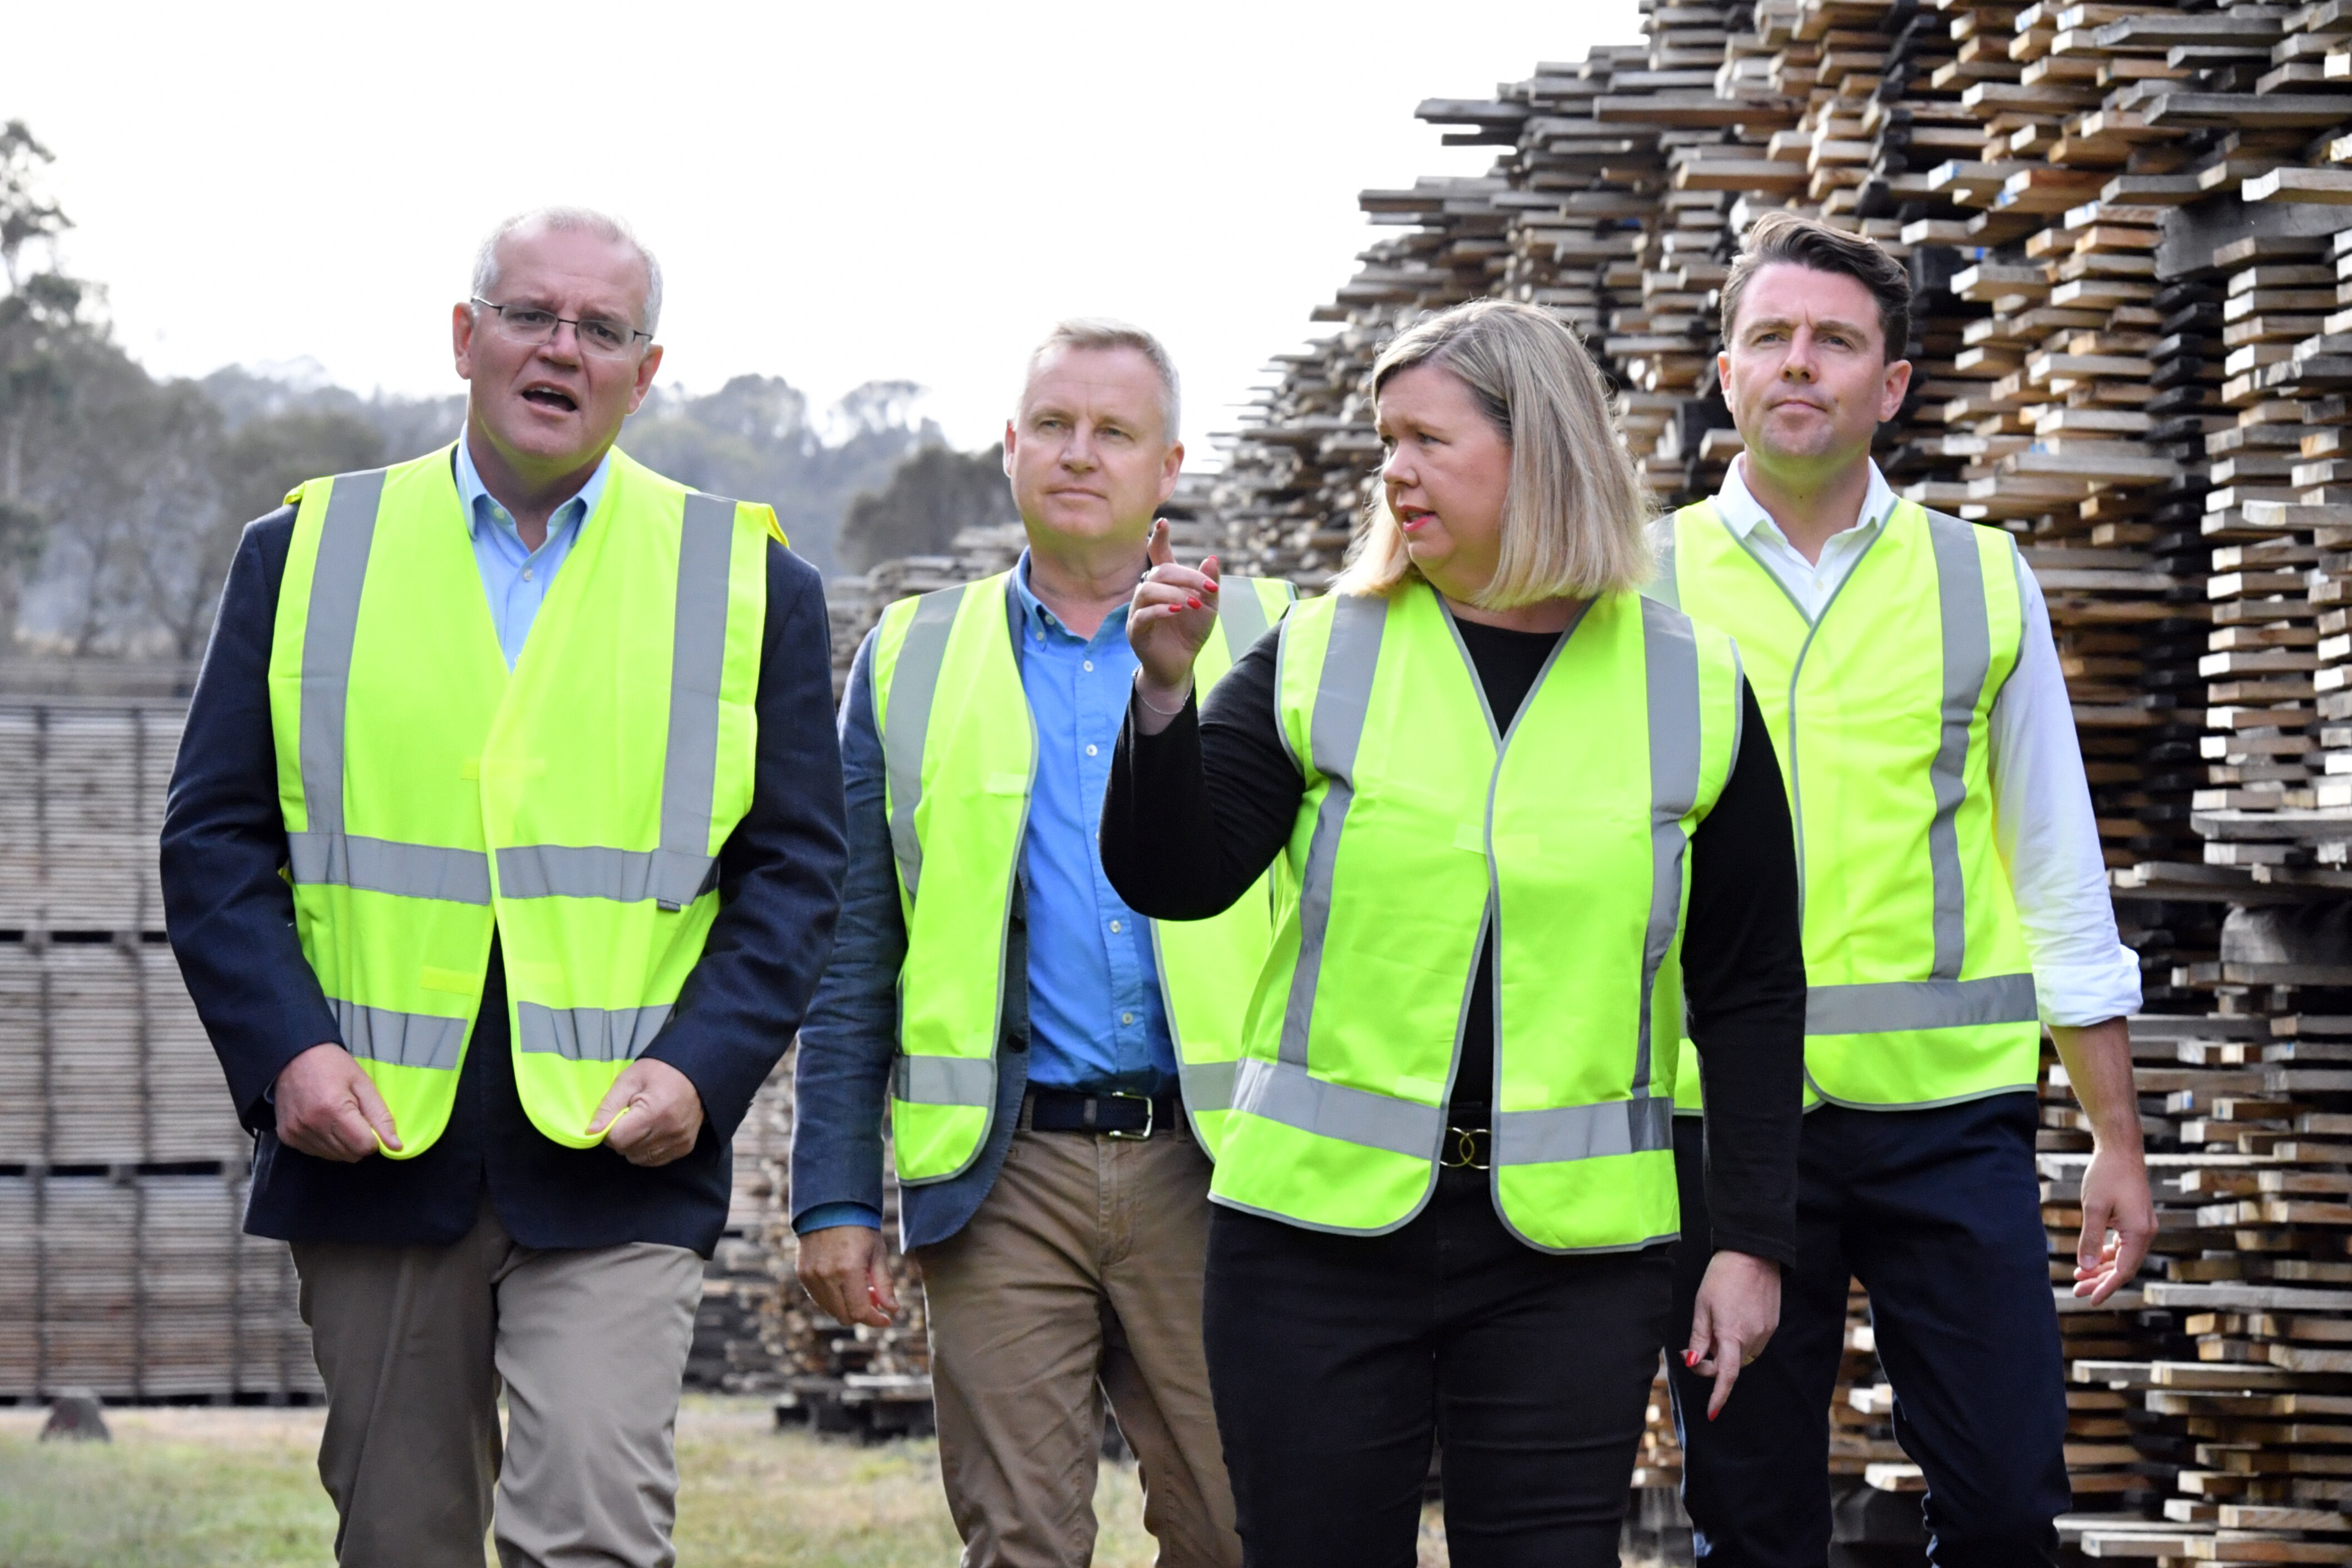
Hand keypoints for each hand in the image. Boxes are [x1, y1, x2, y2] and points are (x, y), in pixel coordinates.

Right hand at [274, 1042, 401, 1160]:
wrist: (294, 1057)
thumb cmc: (332, 1066)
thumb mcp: (364, 1084)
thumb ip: (381, 1117)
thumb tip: (396, 1146)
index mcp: (333, 1110)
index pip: (364, 1147)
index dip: (374, 1138)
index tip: (370, 1123)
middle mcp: (312, 1126)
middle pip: (350, 1155)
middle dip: (359, 1141)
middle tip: (355, 1118)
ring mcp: (296, 1133)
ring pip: (334, 1156)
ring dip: (343, 1144)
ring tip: (338, 1118)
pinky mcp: (287, 1137)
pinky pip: (316, 1153)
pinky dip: (326, 1143)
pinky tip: (324, 1123)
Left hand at [587, 1058, 704, 1166]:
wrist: (694, 1072)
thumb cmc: (659, 1072)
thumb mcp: (628, 1080)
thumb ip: (608, 1106)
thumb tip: (591, 1132)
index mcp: (655, 1113)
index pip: (618, 1139)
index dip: (610, 1129)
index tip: (617, 1116)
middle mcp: (670, 1131)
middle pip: (627, 1150)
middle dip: (622, 1136)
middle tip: (631, 1116)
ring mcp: (679, 1142)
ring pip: (639, 1158)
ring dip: (634, 1145)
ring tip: (643, 1124)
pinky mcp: (685, 1147)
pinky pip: (654, 1160)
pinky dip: (647, 1150)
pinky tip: (652, 1132)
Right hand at [796, 1224, 899, 1327]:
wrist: (830, 1206)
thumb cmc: (859, 1227)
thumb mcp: (877, 1253)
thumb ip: (884, 1284)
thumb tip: (893, 1310)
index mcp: (848, 1270)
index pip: (859, 1312)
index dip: (875, 1320)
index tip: (886, 1320)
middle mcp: (826, 1276)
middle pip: (844, 1316)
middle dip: (862, 1314)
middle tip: (875, 1300)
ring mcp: (811, 1276)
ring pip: (831, 1309)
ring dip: (847, 1307)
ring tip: (861, 1288)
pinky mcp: (803, 1274)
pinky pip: (819, 1298)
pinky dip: (834, 1299)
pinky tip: (844, 1285)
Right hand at [1127, 519, 1219, 725]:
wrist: (1180, 665)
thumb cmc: (1190, 633)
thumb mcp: (1208, 607)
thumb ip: (1209, 585)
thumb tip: (1212, 559)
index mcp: (1165, 584)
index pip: (1158, 556)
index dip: (1159, 539)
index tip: (1163, 523)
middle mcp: (1148, 593)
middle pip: (1160, 572)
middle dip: (1185, 576)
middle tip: (1208, 588)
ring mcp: (1139, 610)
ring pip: (1148, 590)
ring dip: (1173, 594)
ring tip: (1192, 604)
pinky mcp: (1135, 630)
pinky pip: (1142, 614)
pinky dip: (1160, 610)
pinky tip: (1176, 611)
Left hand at [1685, 1250, 1780, 1421]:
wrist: (1754, 1254)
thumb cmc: (1722, 1277)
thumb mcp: (1702, 1307)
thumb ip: (1698, 1338)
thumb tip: (1692, 1362)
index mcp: (1732, 1335)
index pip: (1726, 1375)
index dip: (1719, 1396)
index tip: (1712, 1414)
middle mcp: (1753, 1338)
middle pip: (1730, 1365)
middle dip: (1710, 1364)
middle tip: (1690, 1351)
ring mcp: (1766, 1332)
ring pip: (1742, 1355)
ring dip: (1726, 1351)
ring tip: (1714, 1326)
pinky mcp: (1772, 1325)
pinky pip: (1753, 1343)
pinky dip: (1739, 1341)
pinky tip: (1731, 1319)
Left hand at [2072, 1137, 2154, 1303]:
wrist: (2120, 1149)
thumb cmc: (2107, 1175)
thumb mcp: (2094, 1207)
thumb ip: (2090, 1238)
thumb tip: (2085, 1266)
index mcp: (2139, 1233)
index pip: (2123, 1271)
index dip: (2106, 1287)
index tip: (2090, 1300)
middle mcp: (2145, 1232)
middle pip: (2123, 1267)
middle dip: (2100, 1280)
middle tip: (2076, 1290)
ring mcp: (2142, 1226)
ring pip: (2122, 1257)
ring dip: (2102, 1268)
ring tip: (2079, 1276)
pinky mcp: (2135, 1219)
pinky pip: (2122, 1245)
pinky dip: (2106, 1253)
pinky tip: (2090, 1259)